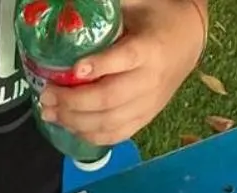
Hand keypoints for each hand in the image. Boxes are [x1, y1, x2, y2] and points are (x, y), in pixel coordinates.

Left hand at [41, 0, 205, 147]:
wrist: (188, 39)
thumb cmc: (156, 17)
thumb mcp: (137, 4)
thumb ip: (108, 8)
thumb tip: (70, 6)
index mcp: (150, 48)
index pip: (125, 59)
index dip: (99, 66)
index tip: (74, 69)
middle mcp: (150, 80)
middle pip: (110, 98)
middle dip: (73, 102)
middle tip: (47, 96)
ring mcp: (149, 103)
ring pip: (109, 122)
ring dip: (75, 122)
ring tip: (50, 112)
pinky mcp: (146, 117)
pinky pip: (116, 134)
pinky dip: (90, 135)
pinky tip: (70, 127)